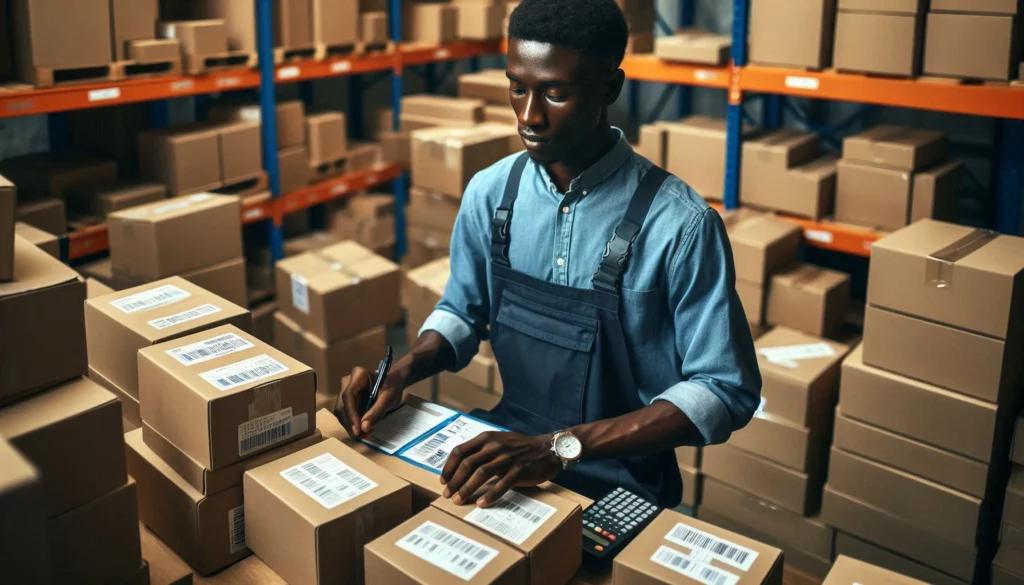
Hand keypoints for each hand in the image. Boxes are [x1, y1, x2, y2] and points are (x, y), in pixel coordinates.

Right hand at [335, 367, 404, 437]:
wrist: (392, 382)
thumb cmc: (392, 386)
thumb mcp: (389, 397)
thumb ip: (377, 411)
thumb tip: (364, 428)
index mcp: (358, 374)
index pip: (348, 395)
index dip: (351, 414)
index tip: (357, 429)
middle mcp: (347, 382)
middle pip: (342, 406)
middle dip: (350, 423)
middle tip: (362, 437)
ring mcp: (345, 391)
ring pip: (341, 413)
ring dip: (351, 426)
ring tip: (364, 435)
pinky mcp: (347, 401)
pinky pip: (346, 415)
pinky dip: (353, 425)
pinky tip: (362, 431)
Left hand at [440, 432, 561, 506]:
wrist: (548, 449)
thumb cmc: (520, 447)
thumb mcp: (498, 440)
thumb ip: (481, 449)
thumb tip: (460, 465)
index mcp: (487, 438)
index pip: (460, 451)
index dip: (449, 467)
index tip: (443, 480)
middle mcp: (495, 446)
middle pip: (467, 464)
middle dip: (454, 481)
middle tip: (447, 495)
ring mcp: (507, 458)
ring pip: (481, 474)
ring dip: (467, 489)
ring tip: (459, 500)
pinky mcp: (519, 470)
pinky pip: (501, 485)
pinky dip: (489, 495)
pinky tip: (481, 504)